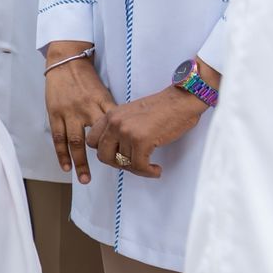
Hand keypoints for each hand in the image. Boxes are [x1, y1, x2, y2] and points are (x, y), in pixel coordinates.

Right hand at [44, 43, 113, 183]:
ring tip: (84, 179)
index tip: (131, 160)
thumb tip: (125, 132)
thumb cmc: (87, 79)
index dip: (122, 145)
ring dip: (79, 162)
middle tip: (110, 175)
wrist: (66, 62)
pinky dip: (61, 154)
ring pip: (74, 141)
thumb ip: (111, 111)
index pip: (114, 129)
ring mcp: (68, 112)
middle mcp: (86, 109)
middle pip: (95, 139)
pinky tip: (66, 167)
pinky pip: (58, 137)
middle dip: (103, 158)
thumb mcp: (104, 92)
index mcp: (101, 103)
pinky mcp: (54, 113)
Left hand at [90, 86, 207, 177]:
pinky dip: (148, 172)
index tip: (118, 155)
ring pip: (123, 163)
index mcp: (110, 116)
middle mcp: (114, 123)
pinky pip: (139, 166)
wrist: (180, 100)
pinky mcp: (141, 140)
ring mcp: (126, 131)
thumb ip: (118, 128)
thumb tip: (115, 151)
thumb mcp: (129, 114)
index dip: (104, 152)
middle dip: (118, 165)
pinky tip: (156, 169)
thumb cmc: (160, 108)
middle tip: (133, 165)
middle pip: (103, 156)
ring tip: (149, 167)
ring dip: (138, 169)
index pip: (92, 141)